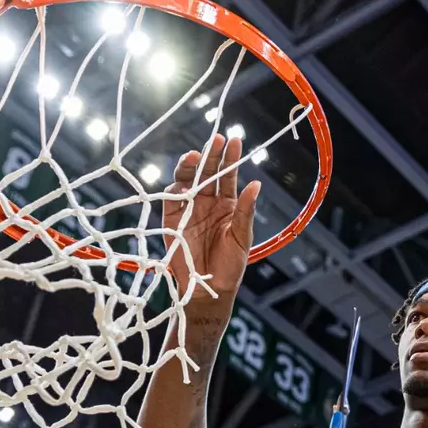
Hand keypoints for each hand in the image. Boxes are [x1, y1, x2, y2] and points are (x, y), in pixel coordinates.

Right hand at [163, 135, 261, 336]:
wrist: (208, 288)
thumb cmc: (230, 266)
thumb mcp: (241, 237)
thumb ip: (246, 211)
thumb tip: (256, 184)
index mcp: (227, 205)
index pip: (228, 176)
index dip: (230, 158)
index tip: (234, 141)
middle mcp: (208, 202)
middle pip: (208, 173)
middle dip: (211, 155)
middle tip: (216, 139)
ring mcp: (189, 209)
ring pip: (188, 181)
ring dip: (191, 167)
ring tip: (195, 156)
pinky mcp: (171, 219)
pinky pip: (171, 198)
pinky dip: (175, 188)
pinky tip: (183, 181)